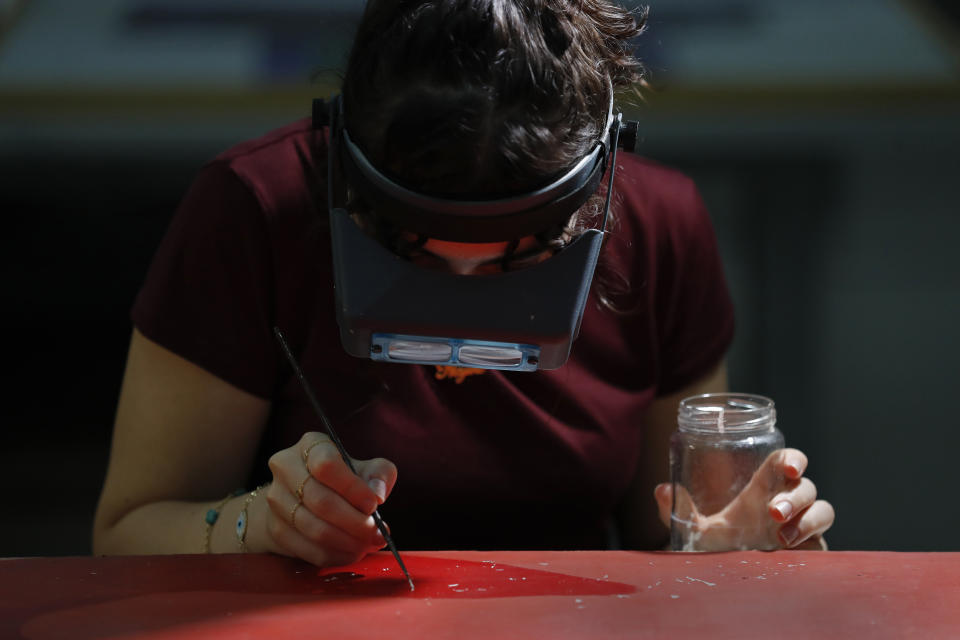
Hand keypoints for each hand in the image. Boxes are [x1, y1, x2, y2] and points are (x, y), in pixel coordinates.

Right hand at [262, 432, 397, 566]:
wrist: (303, 497)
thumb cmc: (342, 479)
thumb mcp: (366, 468)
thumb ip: (379, 475)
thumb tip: (378, 494)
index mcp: (310, 445)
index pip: (326, 465)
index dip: (352, 488)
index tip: (373, 505)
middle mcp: (286, 467)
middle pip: (320, 500)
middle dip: (354, 521)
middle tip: (376, 532)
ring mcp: (276, 498)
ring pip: (314, 528)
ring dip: (347, 542)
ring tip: (368, 544)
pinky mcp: (275, 528)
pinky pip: (307, 549)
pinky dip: (335, 555)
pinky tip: (352, 552)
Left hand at [654, 448, 833, 550]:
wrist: (728, 584)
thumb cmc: (717, 550)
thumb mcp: (694, 531)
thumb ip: (678, 510)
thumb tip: (662, 490)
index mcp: (762, 489)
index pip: (785, 462)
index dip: (793, 459)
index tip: (788, 466)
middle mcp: (786, 503)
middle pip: (806, 485)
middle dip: (793, 495)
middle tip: (771, 512)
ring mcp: (802, 526)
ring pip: (822, 509)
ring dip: (807, 518)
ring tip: (781, 537)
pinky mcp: (812, 550)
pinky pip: (824, 540)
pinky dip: (812, 540)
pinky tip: (792, 551)